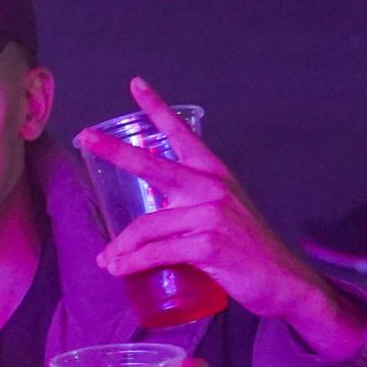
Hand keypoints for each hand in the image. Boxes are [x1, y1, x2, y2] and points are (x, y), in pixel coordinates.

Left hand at [75, 78, 366, 359]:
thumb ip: (188, 207)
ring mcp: (211, 215)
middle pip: (152, 167)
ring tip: (109, 262)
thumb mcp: (221, 215)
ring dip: (121, 248)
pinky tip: (119, 269)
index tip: (136, 84)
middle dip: (115, 151)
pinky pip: (158, 252)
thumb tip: (146, 218)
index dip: (158, 108)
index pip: (182, 135)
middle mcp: (212, 187)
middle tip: (84, 138)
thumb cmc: (246, 251)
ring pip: (147, 226)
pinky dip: (134, 263)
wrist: (283, 281)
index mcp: (214, 175)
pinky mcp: (209, 245)